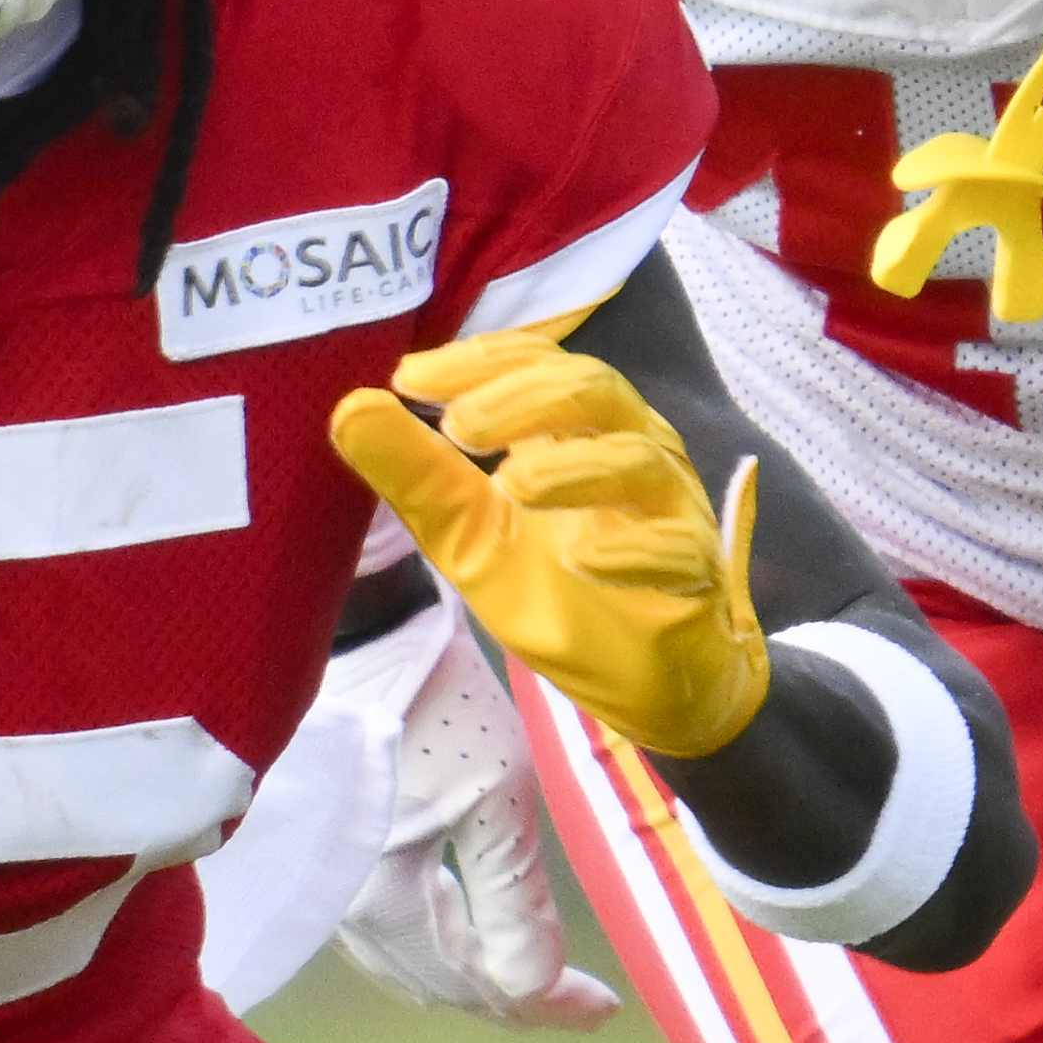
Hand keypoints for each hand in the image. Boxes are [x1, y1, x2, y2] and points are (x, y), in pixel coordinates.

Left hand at [328, 331, 768, 757]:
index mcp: (576, 428)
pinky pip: (674, 547)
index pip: (537, 364)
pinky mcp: (693, 570)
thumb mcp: (471, 536)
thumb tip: (350, 409)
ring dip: (571, 468)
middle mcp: (630, 448)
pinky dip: (628, 549)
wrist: (635, 681)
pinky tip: (581, 559)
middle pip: (594, 390)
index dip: (479, 361)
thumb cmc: (559, 591)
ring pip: (636, 459)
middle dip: (523, 400)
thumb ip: (419, 476)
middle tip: (458, 429)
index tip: (410, 379)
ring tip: (511, 487)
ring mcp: (668, 507)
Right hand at [331, 612, 619, 1027]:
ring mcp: (328, 875)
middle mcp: (344, 903)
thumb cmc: (435, 700)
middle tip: (578, 999)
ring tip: (529, 974)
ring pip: (406, 956)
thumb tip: (531, 993)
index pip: (476, 982)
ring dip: (471, 971)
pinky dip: (433, 938)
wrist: (358, 618)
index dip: (544, 1006)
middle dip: (512, 994)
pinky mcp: (327, 842)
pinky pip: (384, 923)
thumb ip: (512, 902)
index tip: (606, 1009)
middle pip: (436, 980)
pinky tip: (461, 926)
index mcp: (385, 898)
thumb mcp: (495, 795)